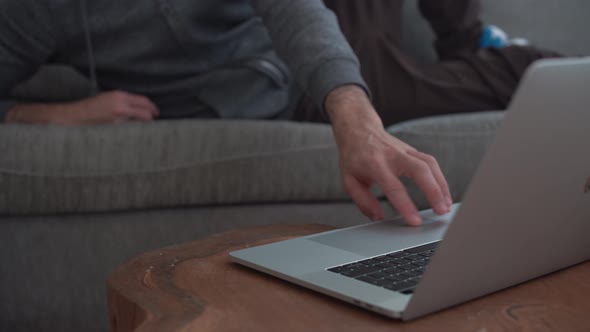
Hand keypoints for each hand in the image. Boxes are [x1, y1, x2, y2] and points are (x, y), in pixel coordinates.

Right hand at [6, 90, 158, 124]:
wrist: (70, 118)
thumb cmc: (88, 109)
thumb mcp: (107, 99)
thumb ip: (123, 103)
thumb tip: (138, 109)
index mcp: (119, 97)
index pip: (144, 102)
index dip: (152, 108)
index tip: (156, 113)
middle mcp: (121, 107)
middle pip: (146, 115)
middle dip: (151, 120)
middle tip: (153, 124)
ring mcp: (118, 121)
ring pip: (140, 126)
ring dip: (142, 129)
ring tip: (141, 131)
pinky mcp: (114, 132)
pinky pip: (130, 134)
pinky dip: (133, 135)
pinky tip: (132, 138)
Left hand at [326, 85, 451, 225]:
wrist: (358, 130)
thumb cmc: (353, 157)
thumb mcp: (349, 180)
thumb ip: (363, 201)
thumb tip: (378, 217)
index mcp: (375, 164)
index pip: (394, 187)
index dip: (406, 205)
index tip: (415, 221)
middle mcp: (392, 155)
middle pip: (420, 170)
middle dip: (433, 192)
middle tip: (440, 211)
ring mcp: (404, 150)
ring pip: (429, 164)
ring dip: (441, 186)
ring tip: (445, 206)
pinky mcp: (412, 150)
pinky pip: (430, 162)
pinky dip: (439, 178)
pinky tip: (443, 193)